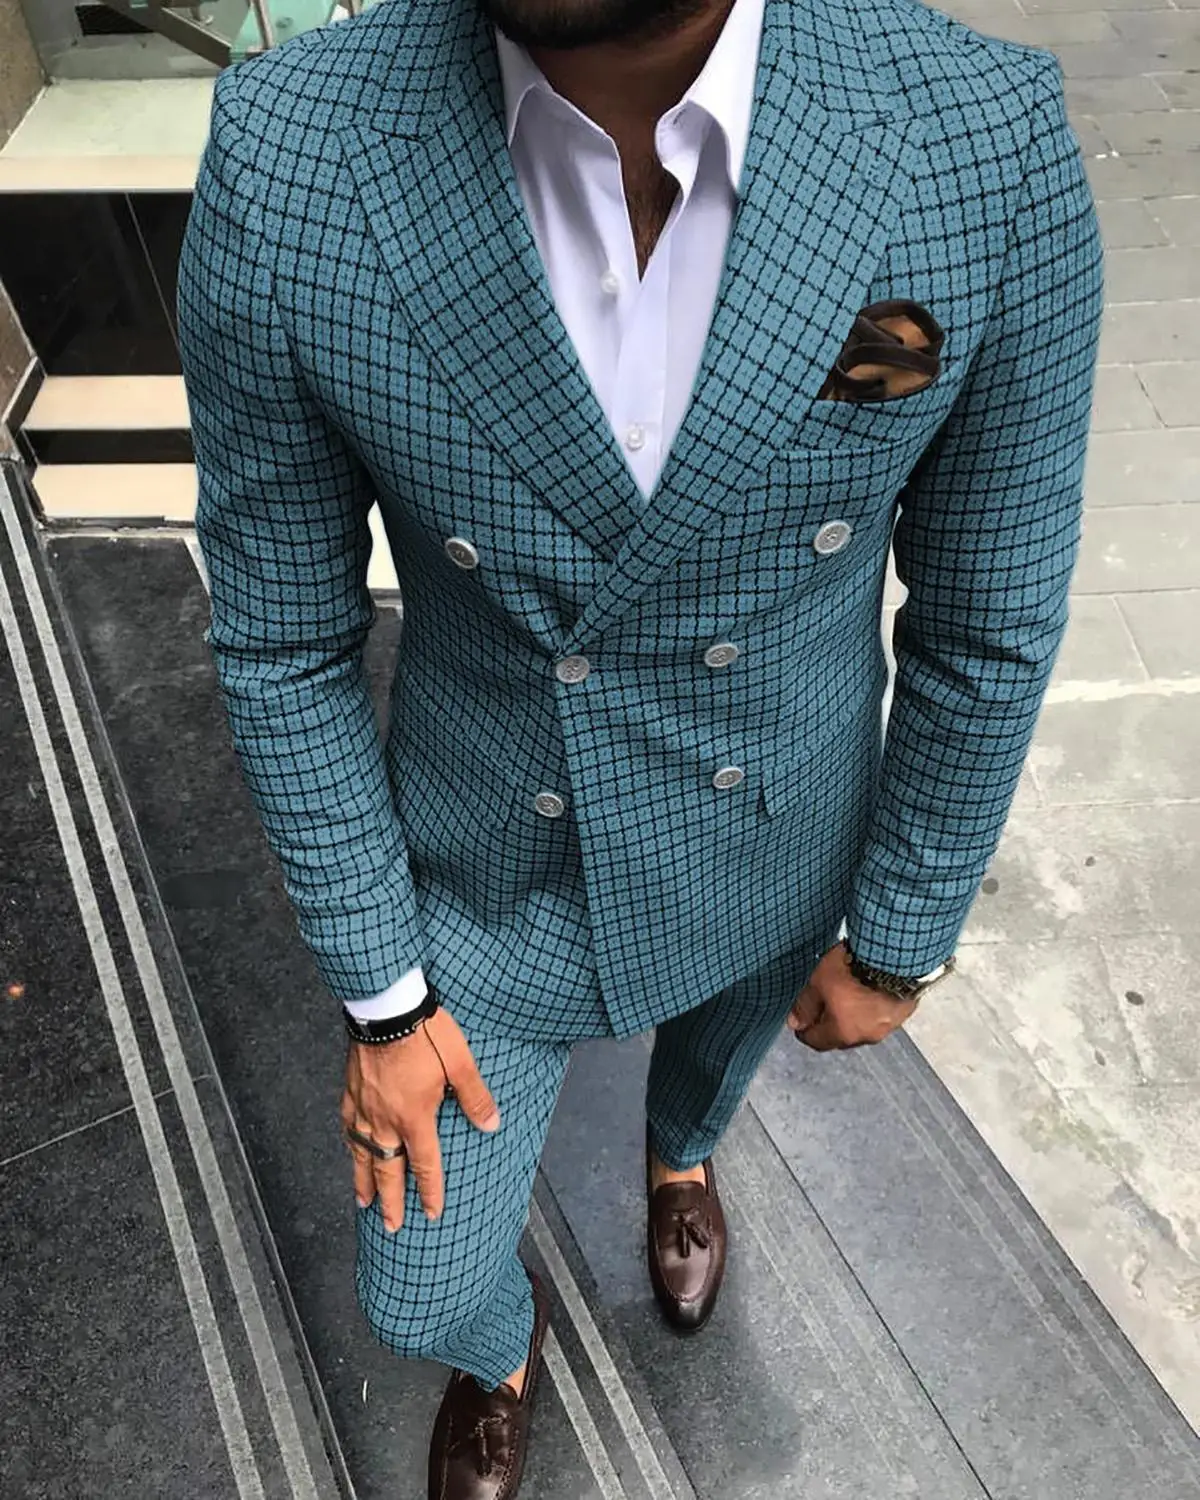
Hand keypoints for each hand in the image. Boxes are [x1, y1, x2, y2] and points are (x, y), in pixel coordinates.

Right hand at [341, 1006, 498, 1232]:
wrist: (386, 1008)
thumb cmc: (425, 1032)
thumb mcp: (460, 1063)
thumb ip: (475, 1097)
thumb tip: (491, 1124)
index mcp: (415, 1117)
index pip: (425, 1165)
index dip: (429, 1192)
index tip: (431, 1213)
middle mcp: (386, 1119)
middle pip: (388, 1170)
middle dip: (391, 1201)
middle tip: (391, 1226)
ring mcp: (365, 1107)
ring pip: (363, 1155)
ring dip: (364, 1181)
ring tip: (365, 1202)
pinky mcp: (352, 1091)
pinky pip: (349, 1128)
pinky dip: (351, 1146)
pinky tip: (352, 1150)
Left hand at [786, 941, 917, 1051]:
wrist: (893, 955)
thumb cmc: (854, 968)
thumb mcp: (818, 982)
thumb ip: (805, 1005)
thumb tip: (795, 1022)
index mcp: (843, 1033)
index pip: (816, 1042)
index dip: (805, 1030)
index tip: (801, 1019)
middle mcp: (867, 1036)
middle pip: (841, 1036)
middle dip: (829, 1023)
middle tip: (823, 1003)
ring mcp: (889, 1025)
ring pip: (863, 1026)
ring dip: (853, 1016)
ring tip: (848, 993)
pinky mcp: (903, 1012)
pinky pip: (882, 1015)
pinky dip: (873, 1008)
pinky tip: (869, 991)